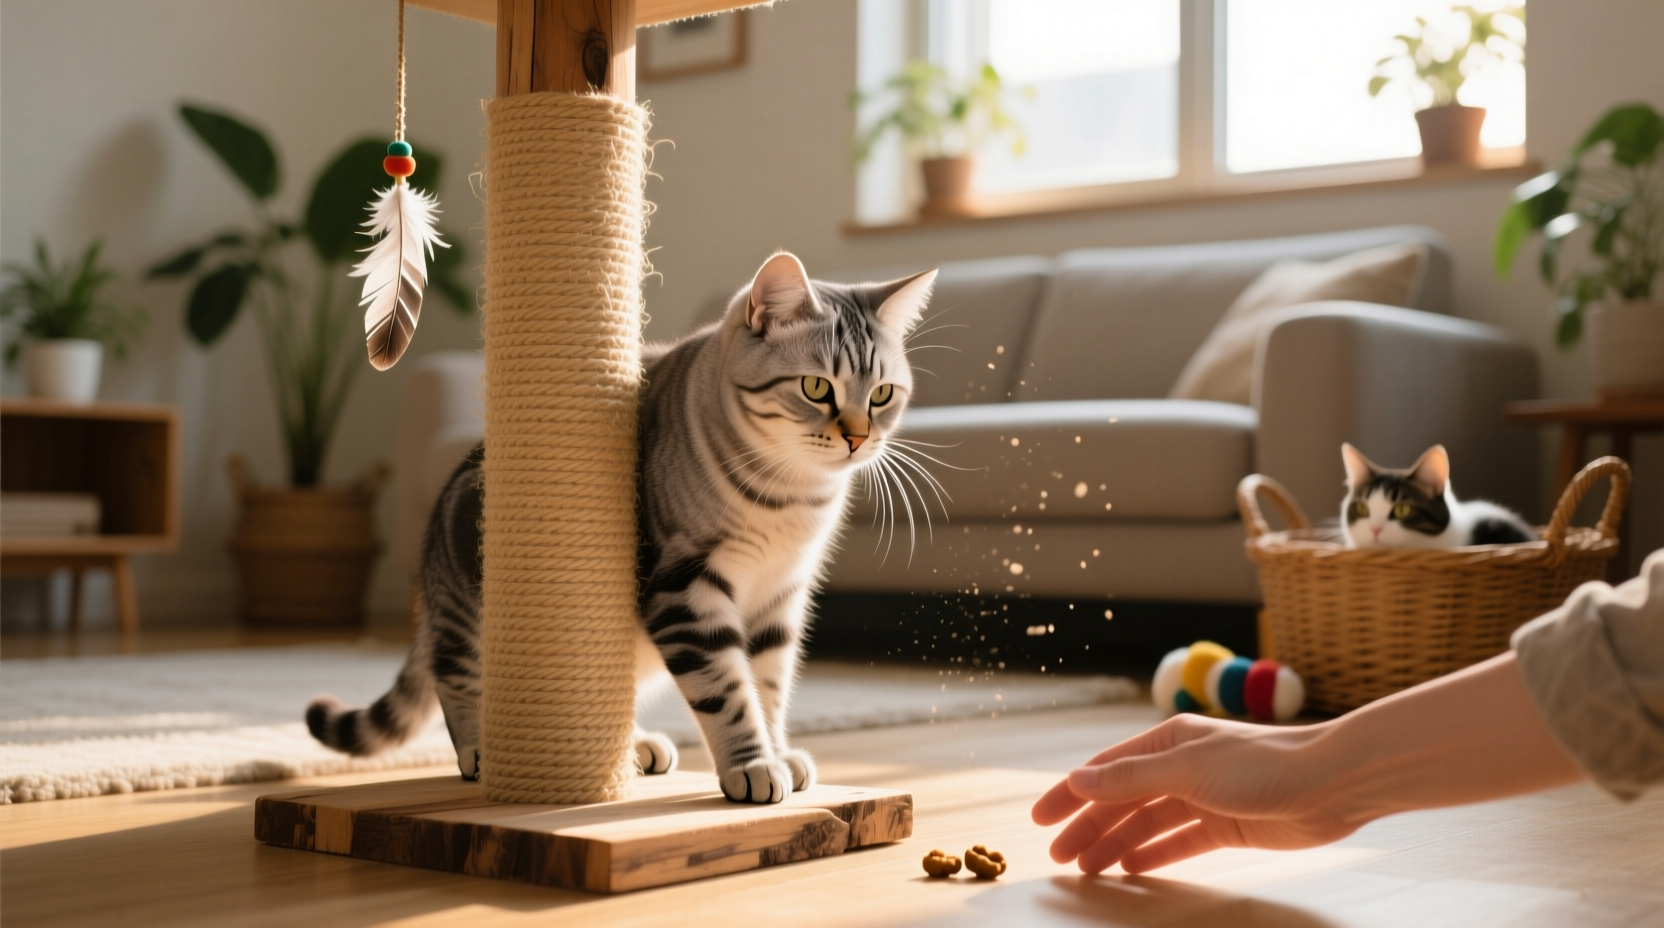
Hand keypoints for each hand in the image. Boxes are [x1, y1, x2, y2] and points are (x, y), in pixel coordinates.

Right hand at [1032, 713, 1358, 874]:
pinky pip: (1180, 842)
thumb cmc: (1260, 764)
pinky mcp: (1227, 826)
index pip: (1106, 769)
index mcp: (1168, 741)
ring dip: (1117, 845)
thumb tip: (1078, 780)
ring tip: (1088, 870)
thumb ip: (1132, 778)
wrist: (1330, 782)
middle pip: (1123, 800)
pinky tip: (1132, 870)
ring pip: (1148, 824)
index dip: (1071, 793)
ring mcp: (1204, 797)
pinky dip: (1155, 855)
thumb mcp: (1187, 768)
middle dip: (1089, 827)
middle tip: (1059, 858)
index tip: (1039, 818)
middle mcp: (1182, 766)